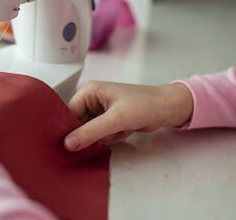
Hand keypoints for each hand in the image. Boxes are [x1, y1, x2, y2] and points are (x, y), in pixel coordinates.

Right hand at [64, 81, 192, 150]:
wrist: (167, 109)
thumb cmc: (145, 104)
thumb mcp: (116, 120)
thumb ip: (91, 132)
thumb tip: (69, 143)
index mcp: (89, 91)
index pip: (69, 113)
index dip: (70, 129)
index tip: (72, 144)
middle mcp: (93, 99)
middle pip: (78, 124)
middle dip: (93, 134)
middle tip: (106, 134)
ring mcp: (101, 110)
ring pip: (90, 133)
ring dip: (105, 137)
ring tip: (120, 130)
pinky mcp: (109, 120)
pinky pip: (101, 135)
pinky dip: (111, 138)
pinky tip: (124, 131)